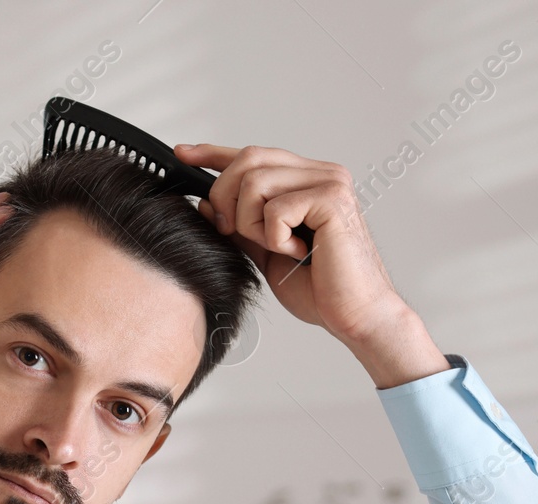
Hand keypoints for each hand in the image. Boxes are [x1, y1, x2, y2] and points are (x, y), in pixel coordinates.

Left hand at [175, 143, 414, 349]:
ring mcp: (330, 182)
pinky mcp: (332, 198)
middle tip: (236, 233)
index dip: (214, 153)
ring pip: (255, 182)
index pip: (254, 155)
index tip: (183, 154)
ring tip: (279, 247)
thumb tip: (206, 203)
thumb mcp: (266, 253)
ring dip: (252, 223)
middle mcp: (321, 173)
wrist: (355, 316)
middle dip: (226, 198)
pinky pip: (275, 208)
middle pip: (248, 160)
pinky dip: (275, 237)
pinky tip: (298, 252)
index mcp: (307, 181)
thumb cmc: (322, 289)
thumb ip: (241, 226)